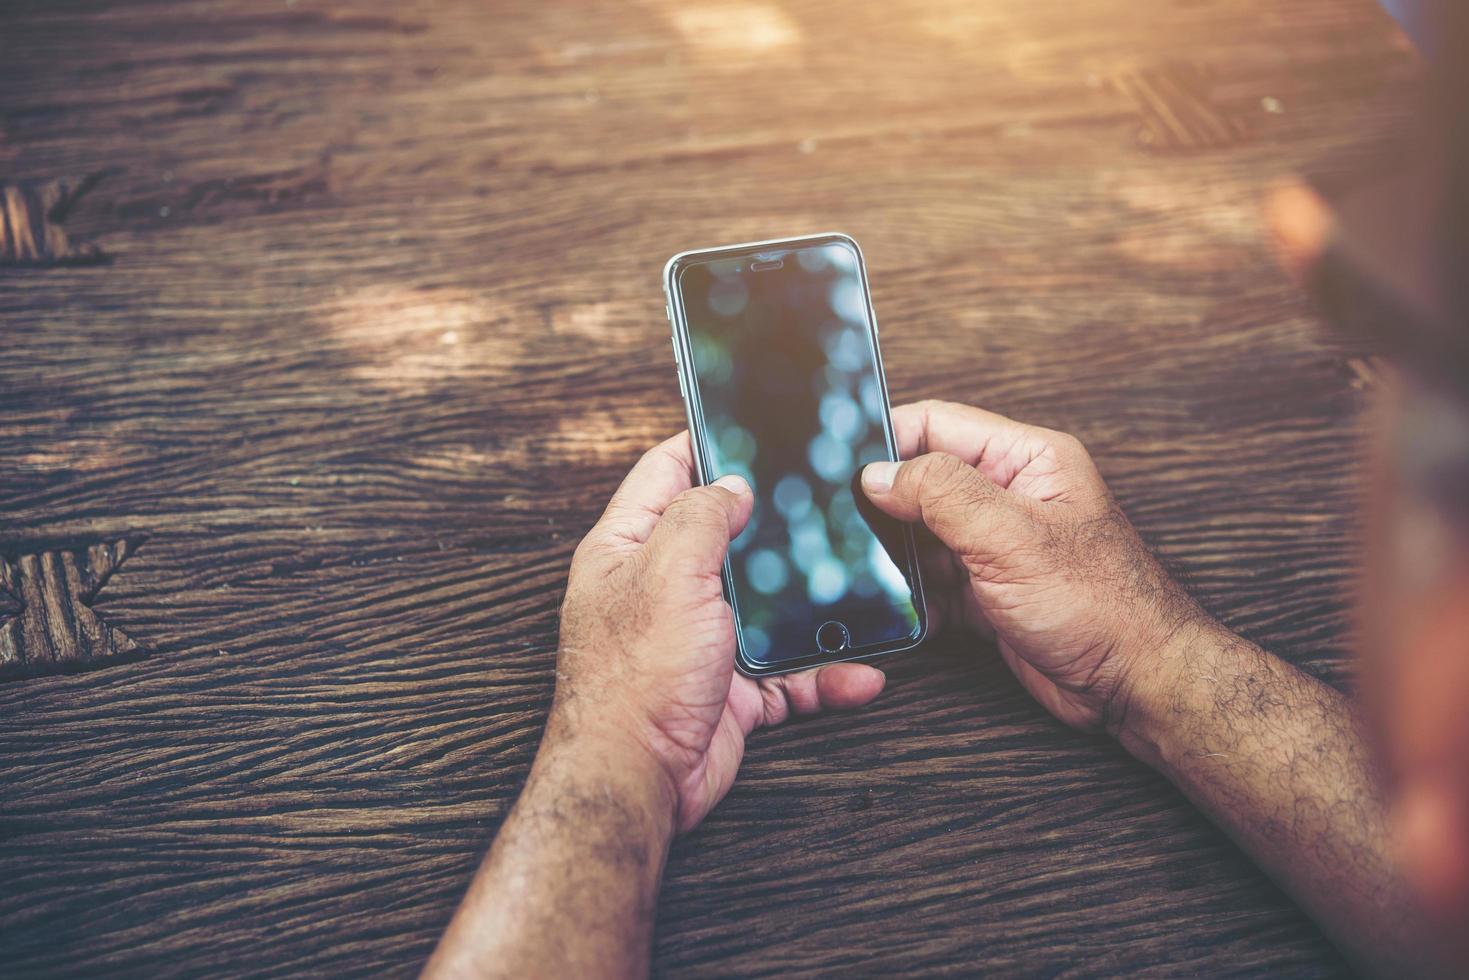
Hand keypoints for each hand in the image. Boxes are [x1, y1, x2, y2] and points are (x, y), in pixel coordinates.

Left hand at [553, 431, 885, 832]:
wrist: (637, 779)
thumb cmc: (633, 678)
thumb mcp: (668, 571)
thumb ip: (701, 516)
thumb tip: (731, 484)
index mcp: (628, 548)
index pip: (665, 472)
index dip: (705, 444)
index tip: (748, 421)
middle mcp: (661, 589)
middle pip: (725, 537)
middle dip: (775, 523)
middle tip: (823, 496)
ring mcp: (699, 640)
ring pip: (768, 608)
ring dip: (813, 606)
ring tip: (859, 587)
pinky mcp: (731, 690)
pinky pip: (790, 675)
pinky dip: (826, 675)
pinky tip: (860, 672)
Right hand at [861, 400, 1204, 732]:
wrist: (1135, 684)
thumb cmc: (1102, 606)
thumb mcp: (1012, 536)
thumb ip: (942, 494)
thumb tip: (879, 474)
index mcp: (1027, 459)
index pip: (938, 423)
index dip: (889, 439)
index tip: (845, 466)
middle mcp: (1010, 495)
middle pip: (924, 478)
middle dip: (886, 501)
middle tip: (847, 522)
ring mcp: (997, 544)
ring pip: (922, 533)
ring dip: (896, 552)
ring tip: (873, 567)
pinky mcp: (988, 591)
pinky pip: (932, 580)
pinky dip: (913, 593)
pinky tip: (904, 606)